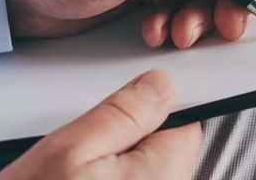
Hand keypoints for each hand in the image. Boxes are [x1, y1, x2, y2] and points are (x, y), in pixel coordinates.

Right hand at [0, 69, 200, 178]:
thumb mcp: (69, 151)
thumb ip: (123, 113)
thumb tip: (161, 85)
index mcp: (166, 174)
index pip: (186, 124)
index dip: (152, 113)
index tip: (123, 116)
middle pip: (166, 153)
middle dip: (130, 147)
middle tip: (85, 159)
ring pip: (145, 175)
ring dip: (117, 173)